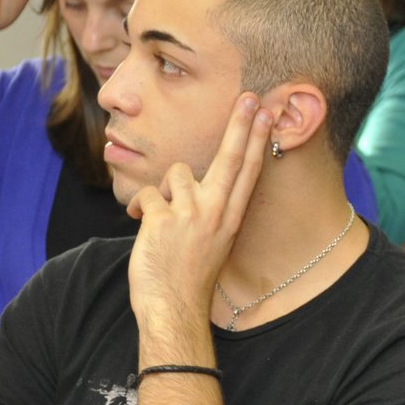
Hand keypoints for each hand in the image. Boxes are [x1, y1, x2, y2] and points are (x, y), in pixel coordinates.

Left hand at [127, 94, 271, 331]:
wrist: (173, 308)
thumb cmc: (189, 276)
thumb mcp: (210, 241)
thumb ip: (204, 208)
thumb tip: (183, 181)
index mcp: (231, 218)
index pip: (248, 171)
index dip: (256, 139)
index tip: (265, 114)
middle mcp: (217, 212)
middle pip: (232, 158)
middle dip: (241, 125)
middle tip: (250, 97)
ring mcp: (192, 215)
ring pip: (175, 174)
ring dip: (164, 192)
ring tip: (163, 221)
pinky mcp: (164, 219)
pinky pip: (147, 196)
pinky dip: (139, 211)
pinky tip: (144, 231)